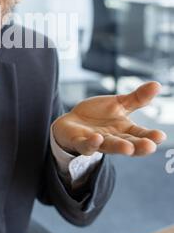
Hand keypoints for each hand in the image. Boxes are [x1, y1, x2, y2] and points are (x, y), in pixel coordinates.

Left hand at [52, 81, 166, 156]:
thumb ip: (137, 98)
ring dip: (119, 147)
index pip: (140, 134)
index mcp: (125, 130)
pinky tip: (97, 138)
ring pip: (109, 146)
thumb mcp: (119, 104)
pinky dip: (91, 143)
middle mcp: (113, 139)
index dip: (150, 136)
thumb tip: (157, 84)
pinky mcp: (80, 142)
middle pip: (128, 143)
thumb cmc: (99, 115)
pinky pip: (86, 145)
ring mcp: (97, 142)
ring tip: (128, 148)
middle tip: (150, 146)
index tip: (161, 136)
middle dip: (139, 146)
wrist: (72, 122)